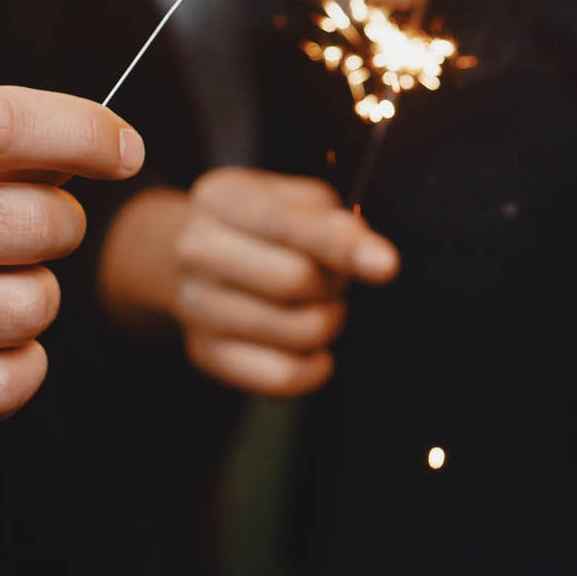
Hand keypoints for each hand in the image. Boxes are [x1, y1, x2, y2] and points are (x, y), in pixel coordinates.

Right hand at [0, 86, 144, 419]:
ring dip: (32, 296)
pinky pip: (14, 379)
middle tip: (25, 228)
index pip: (3, 127)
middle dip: (61, 224)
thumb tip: (107, 144)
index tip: (125, 151)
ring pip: (36, 304)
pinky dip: (19, 366)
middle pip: (44, 221)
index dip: (80, 133)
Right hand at [101, 169, 398, 396]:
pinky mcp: (203, 352)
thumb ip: (334, 221)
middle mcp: (196, 250)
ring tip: (320, 305)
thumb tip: (373, 259)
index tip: (387, 265)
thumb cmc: (262, 224)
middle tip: (332, 277)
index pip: (286, 223)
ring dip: (328, 321)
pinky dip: (314, 368)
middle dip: (333, 282)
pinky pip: (279, 377)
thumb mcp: (293, 199)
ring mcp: (193, 305)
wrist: (189, 253)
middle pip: (295, 280)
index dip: (340, 245)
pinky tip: (317, 350)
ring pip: (296, 331)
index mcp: (222, 198)